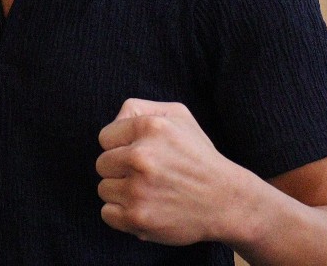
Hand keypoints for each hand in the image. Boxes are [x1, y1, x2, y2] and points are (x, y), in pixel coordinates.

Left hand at [96, 98, 243, 245]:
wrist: (225, 200)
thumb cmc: (198, 156)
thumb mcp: (178, 116)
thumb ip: (140, 109)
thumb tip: (114, 122)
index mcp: (150, 127)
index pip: (105, 137)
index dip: (120, 147)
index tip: (138, 154)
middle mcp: (142, 156)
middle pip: (102, 164)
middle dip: (119, 169)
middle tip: (145, 175)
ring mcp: (138, 189)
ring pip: (104, 189)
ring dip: (121, 192)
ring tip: (148, 191)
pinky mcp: (138, 217)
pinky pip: (107, 213)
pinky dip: (122, 214)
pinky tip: (144, 207)